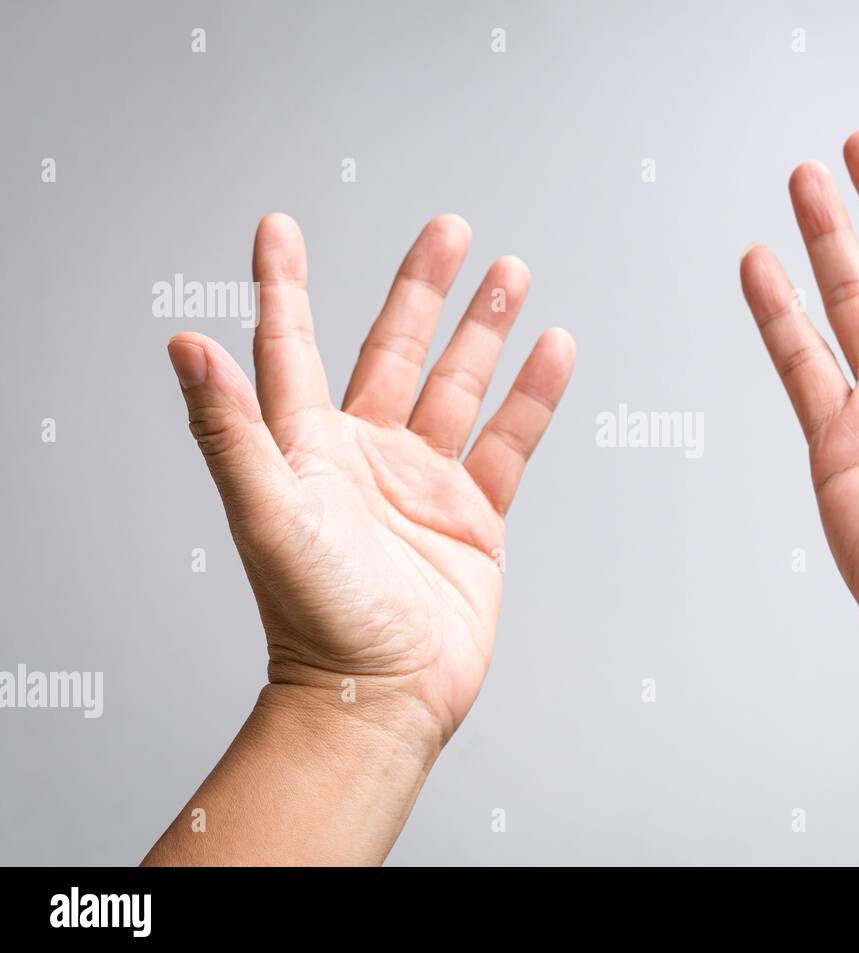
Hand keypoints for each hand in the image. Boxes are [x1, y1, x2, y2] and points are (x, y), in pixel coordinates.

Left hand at [167, 213, 574, 755]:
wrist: (382, 694)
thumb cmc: (317, 617)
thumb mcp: (269, 514)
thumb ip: (232, 428)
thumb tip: (184, 345)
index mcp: (310, 448)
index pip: (291, 347)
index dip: (284, 285)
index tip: (279, 228)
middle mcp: (367, 455)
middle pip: (395, 349)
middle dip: (422, 288)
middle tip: (449, 230)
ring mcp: (423, 482)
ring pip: (459, 384)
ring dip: (485, 329)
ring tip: (511, 274)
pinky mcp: (473, 514)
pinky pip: (508, 439)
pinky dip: (532, 395)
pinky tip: (551, 351)